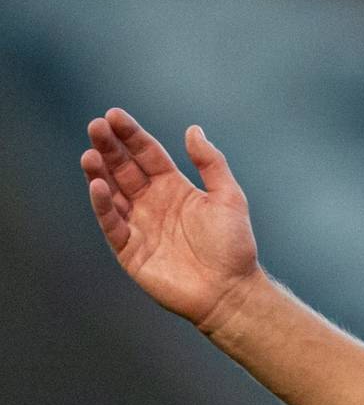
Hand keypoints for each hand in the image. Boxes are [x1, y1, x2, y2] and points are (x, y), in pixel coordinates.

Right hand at [82, 108, 260, 329]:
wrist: (229, 289)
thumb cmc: (233, 244)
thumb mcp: (228, 195)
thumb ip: (210, 163)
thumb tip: (192, 129)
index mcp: (175, 187)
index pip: (147, 155)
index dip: (131, 135)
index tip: (114, 115)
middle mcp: (153, 203)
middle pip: (126, 169)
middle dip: (111, 148)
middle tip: (96, 126)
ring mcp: (140, 225)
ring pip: (113, 194)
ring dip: (100, 174)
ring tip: (90, 153)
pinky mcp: (130, 250)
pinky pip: (112, 224)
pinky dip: (103, 206)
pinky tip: (97, 186)